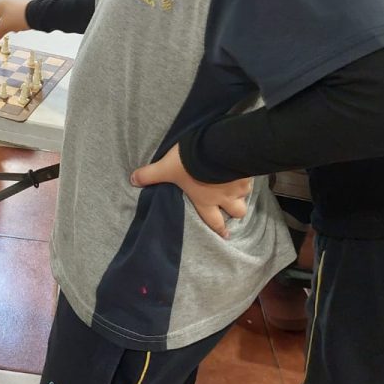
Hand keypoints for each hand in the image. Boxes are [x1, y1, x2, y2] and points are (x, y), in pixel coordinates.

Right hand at [0, 0, 30, 46]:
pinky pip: (20, 13)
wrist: (37, 13)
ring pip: (12, 14)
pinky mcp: (27, 3)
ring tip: (15, 30)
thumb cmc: (18, 17)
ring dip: (12, 22)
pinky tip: (22, 24)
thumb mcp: (4, 28)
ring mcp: (19, 0)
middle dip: (3, 24)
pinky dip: (19, 19)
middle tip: (3, 30)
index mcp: (0, 3)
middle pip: (3, 14)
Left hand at [129, 144, 251, 238]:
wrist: (217, 148)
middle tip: (234, 210)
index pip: (213, 220)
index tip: (226, 235)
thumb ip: (150, 175)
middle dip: (236, 212)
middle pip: (237, 212)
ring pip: (246, 196)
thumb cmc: (190, 163)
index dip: (219, 229)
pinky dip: (247, 175)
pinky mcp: (249, 172)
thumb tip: (133, 180)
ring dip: (242, 192)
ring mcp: (240, 186)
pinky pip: (251, 178)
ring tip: (238, 185)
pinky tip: (243, 168)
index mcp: (205, 200)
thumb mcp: (166, 168)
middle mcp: (225, 197)